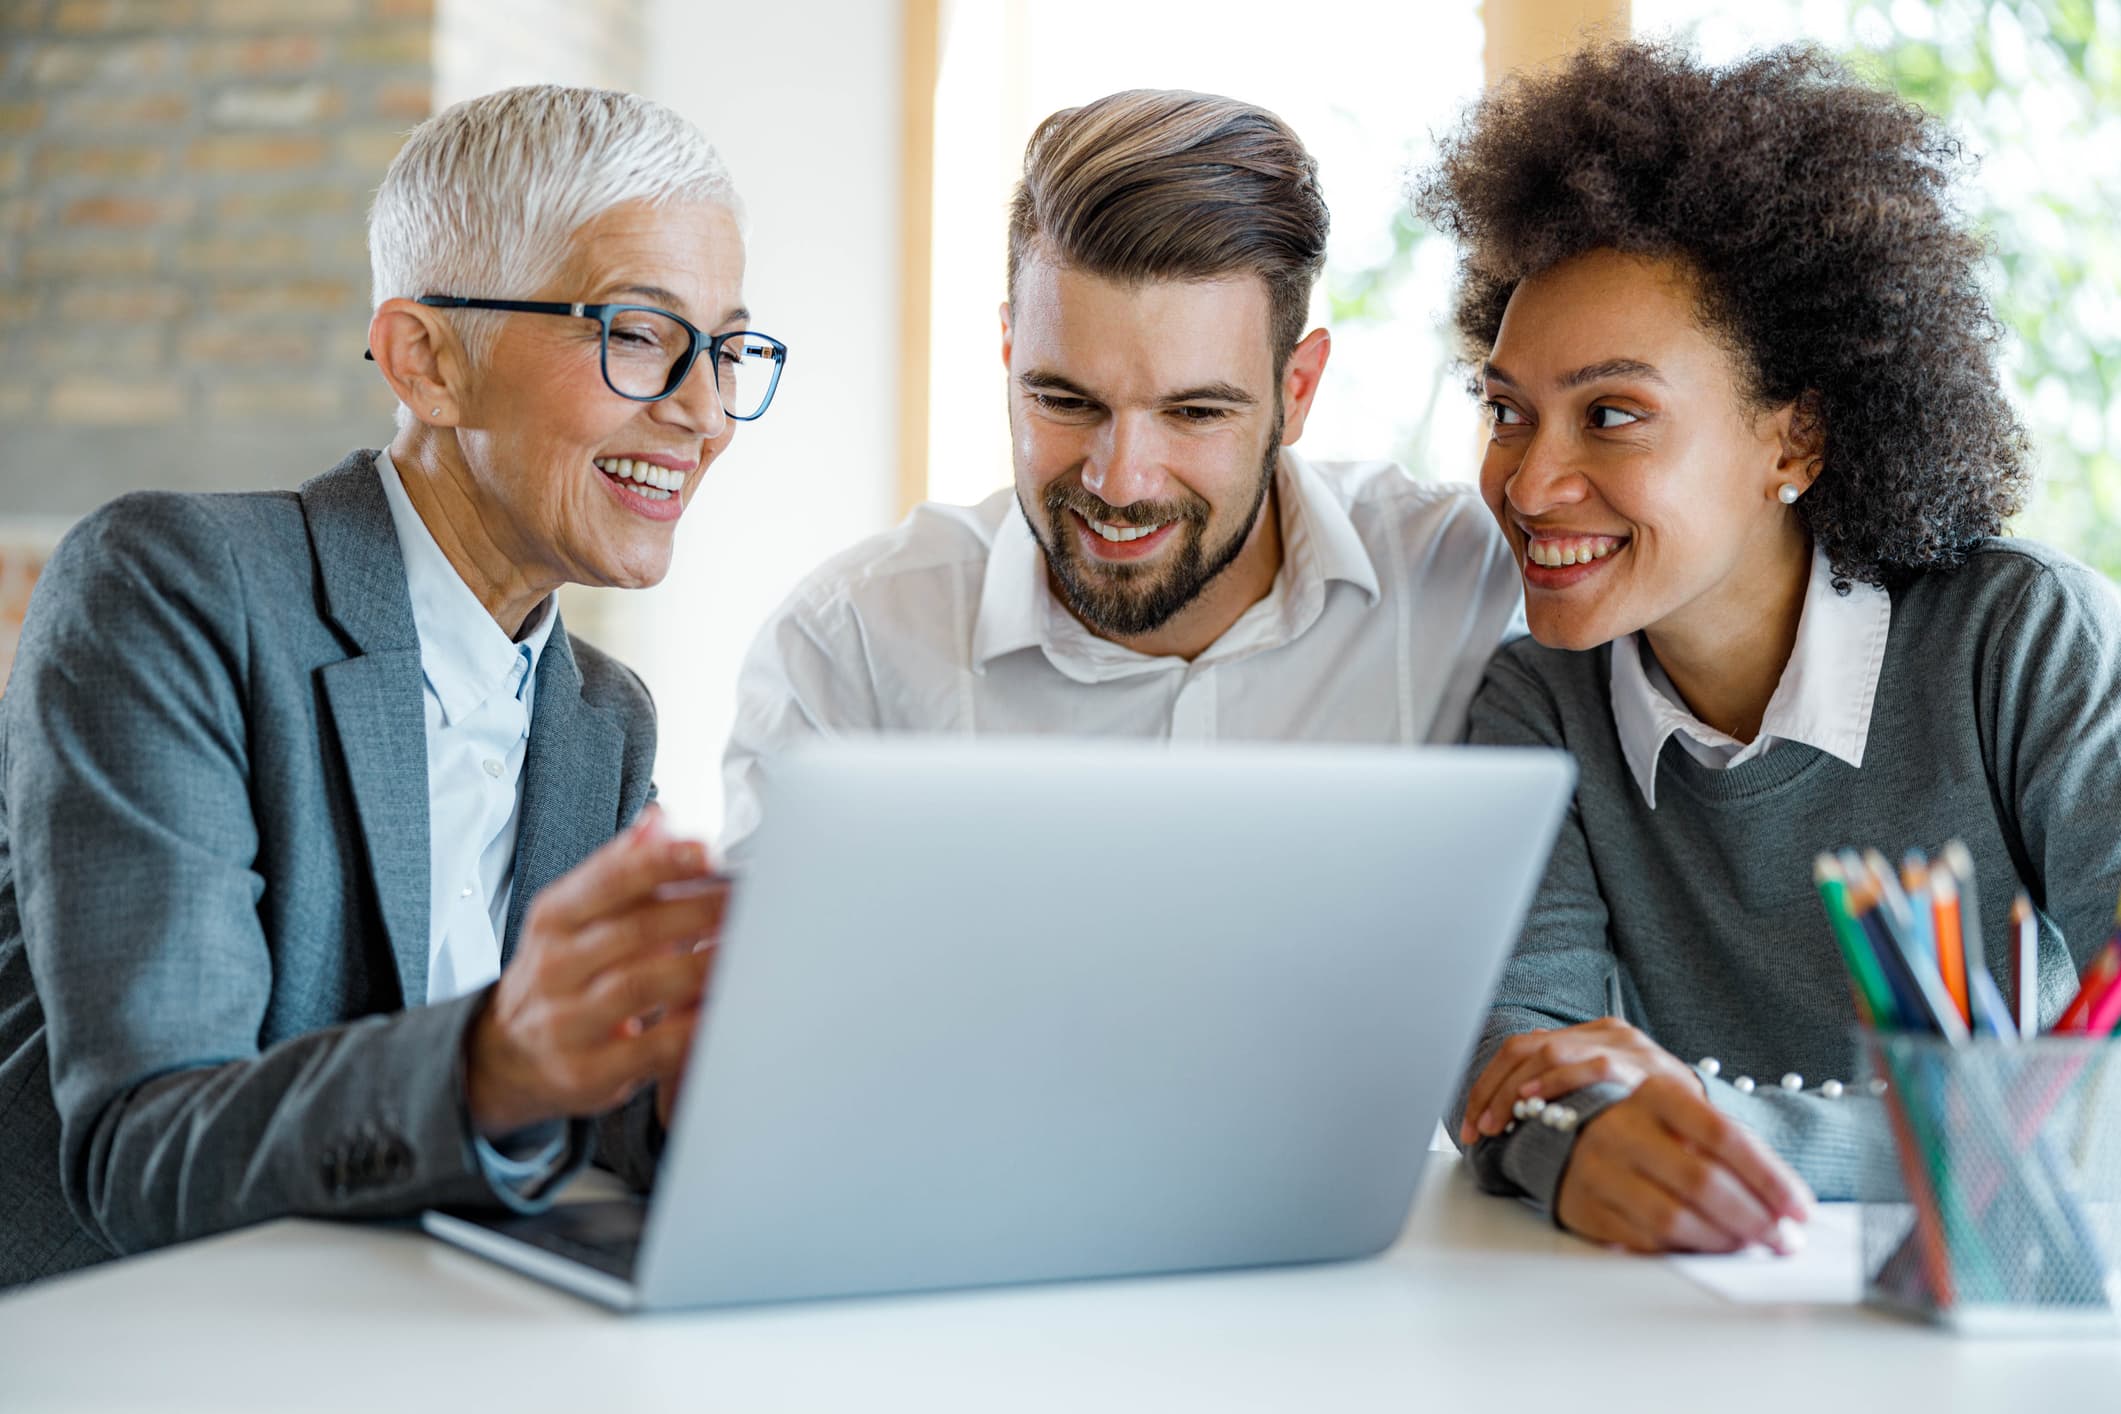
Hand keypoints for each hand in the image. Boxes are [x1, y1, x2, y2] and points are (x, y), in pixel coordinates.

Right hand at [465, 807, 727, 1136]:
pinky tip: (727, 1008)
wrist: (503, 1055)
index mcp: (554, 918)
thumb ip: (620, 868)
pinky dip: (694, 1027)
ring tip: (749, 948)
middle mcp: (554, 966)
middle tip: (750, 900)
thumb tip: (661, 820)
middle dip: (700, 911)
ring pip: (641, 985)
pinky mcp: (588, 1071)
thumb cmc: (560, 972)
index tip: (707, 849)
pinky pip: (652, 1047)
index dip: (658, 863)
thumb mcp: (574, 914)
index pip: (606, 881)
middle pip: (634, 930)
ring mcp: (567, 1022)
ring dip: (701, 965)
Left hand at [1460, 1018, 1702, 1144]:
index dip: (1488, 1085)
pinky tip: (1537, 1104)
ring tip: (1498, 1123)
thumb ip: (1569, 1090)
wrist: (1723, 1126)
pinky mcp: (1645, 1067)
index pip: (1522, 1048)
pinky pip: (1592, 1066)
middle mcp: (1605, 1034)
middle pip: (1526, 1048)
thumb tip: (1511, 1103)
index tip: (1472, 1124)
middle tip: (1477, 1129)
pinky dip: (1558, 1083)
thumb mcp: (1608, 1098)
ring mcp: (1626, 1047)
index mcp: (1591, 1037)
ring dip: (1516, 1091)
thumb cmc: (1657, 1117)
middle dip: (1492, 1090)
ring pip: (1549, 1052)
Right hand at [1555, 1075, 1814, 1252]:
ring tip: (1750, 1247)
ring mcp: (1596, 1168)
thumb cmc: (1644, 1131)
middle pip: (1702, 1181)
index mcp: (1654, 1094)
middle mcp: (1620, 1126)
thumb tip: (1787, 1204)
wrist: (1562, 1136)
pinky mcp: (1584, 1206)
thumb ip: (1733, 1149)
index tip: (1800, 1208)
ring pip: (1674, 1217)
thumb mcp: (1684, 1120)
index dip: (1769, 1176)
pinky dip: (1685, 1251)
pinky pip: (1645, 1240)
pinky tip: (1708, 1249)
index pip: (1724, 1135)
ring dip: (1723, 1241)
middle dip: (1754, 1218)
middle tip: (1783, 1239)